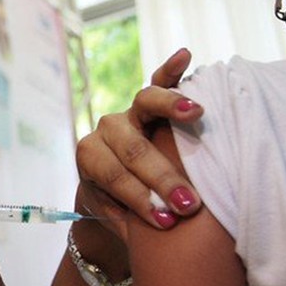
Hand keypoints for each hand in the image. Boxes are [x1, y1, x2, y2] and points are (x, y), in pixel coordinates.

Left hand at [75, 48, 203, 229]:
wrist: (113, 192)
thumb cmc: (121, 210)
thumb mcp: (120, 220)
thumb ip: (136, 222)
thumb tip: (170, 228)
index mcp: (90, 158)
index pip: (115, 176)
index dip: (139, 198)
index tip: (166, 221)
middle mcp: (106, 130)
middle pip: (133, 148)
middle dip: (161, 176)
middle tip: (189, 202)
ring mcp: (128, 112)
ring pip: (146, 105)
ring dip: (172, 109)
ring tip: (196, 113)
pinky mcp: (149, 103)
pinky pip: (159, 81)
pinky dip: (171, 69)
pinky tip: (185, 56)